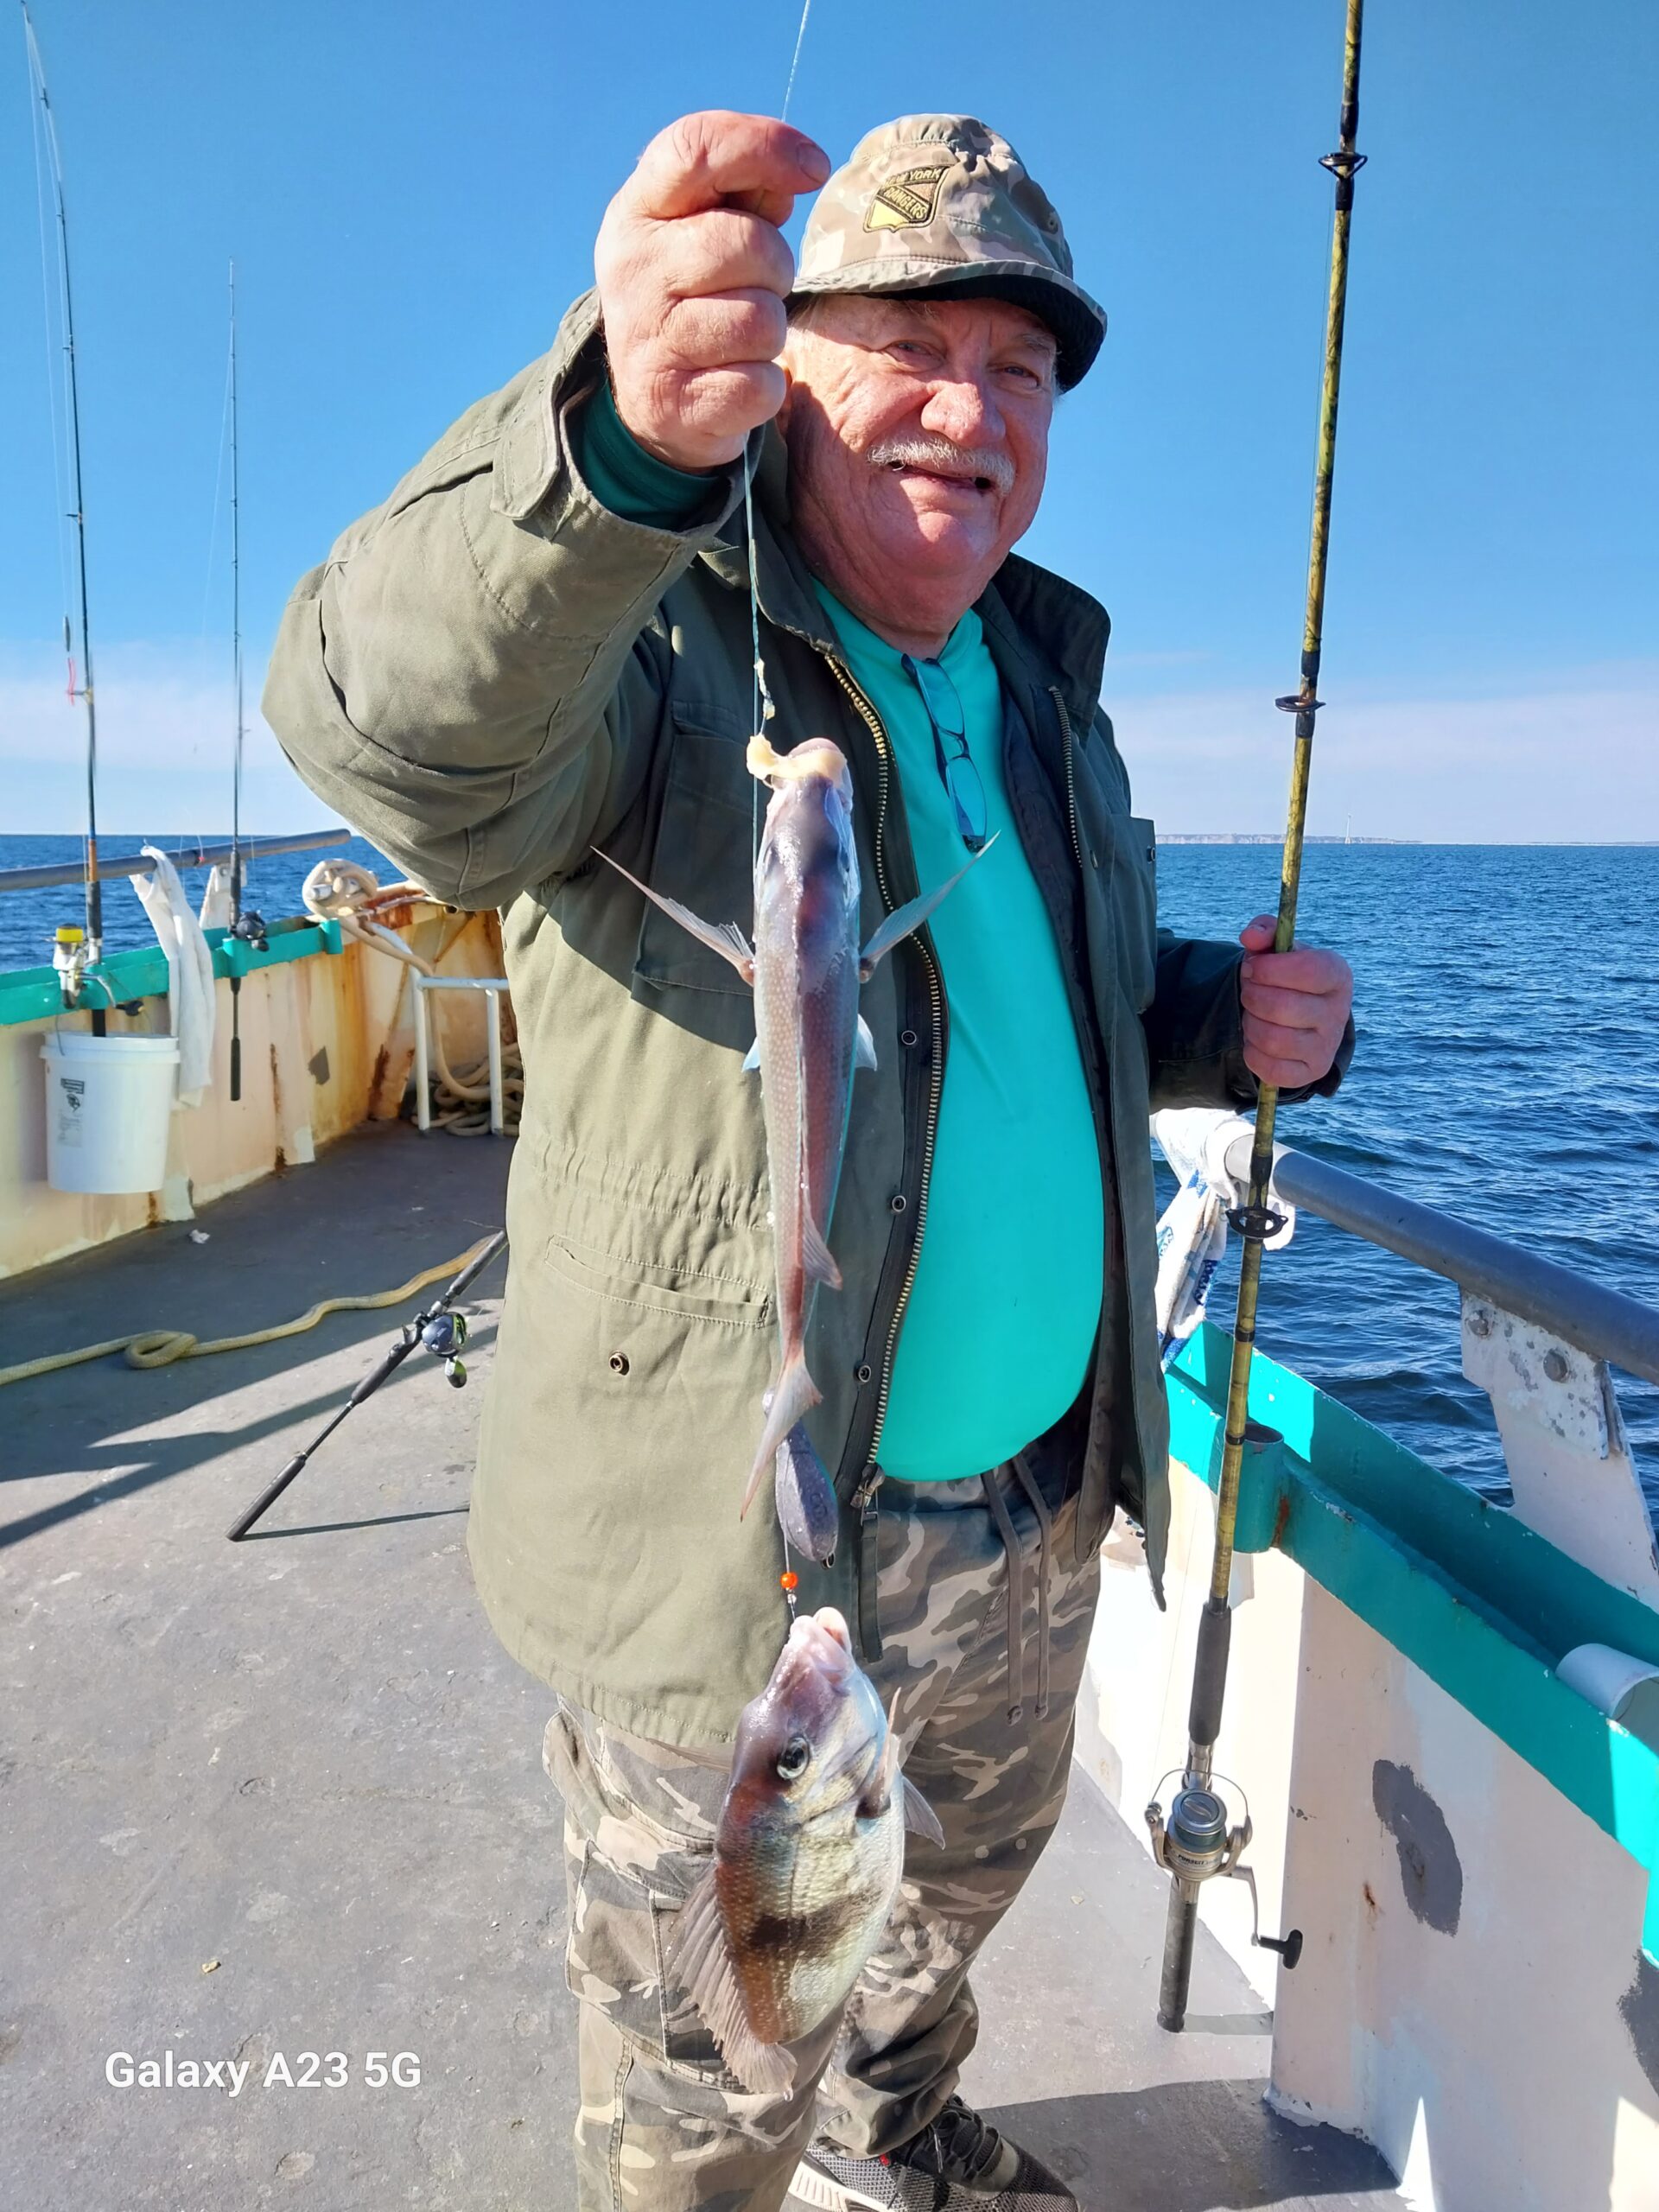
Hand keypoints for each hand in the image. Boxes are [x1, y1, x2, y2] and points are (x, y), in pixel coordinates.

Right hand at [594, 111, 830, 473]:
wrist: (651, 396)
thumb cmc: (694, 293)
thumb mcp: (701, 228)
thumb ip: (746, 192)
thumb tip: (795, 174)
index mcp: (637, 210)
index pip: (695, 147)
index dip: (764, 145)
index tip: (815, 167)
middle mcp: (634, 268)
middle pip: (749, 243)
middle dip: (777, 266)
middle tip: (758, 284)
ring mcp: (649, 338)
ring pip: (761, 320)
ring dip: (770, 331)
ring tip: (739, 334)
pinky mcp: (676, 402)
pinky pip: (761, 384)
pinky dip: (763, 386)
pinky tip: (733, 378)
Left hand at [1237, 915, 1352, 1089]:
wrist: (1298, 1015)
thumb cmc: (1285, 975)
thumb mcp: (1276, 948)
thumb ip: (1264, 932)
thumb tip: (1251, 936)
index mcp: (1337, 975)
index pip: (1309, 970)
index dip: (1270, 969)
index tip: (1252, 967)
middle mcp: (1339, 1012)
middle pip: (1282, 1007)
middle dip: (1252, 996)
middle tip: (1249, 990)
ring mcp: (1327, 1045)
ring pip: (1273, 1039)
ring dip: (1250, 1024)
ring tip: (1253, 1014)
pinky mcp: (1312, 1071)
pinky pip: (1271, 1069)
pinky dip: (1252, 1053)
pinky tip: (1256, 1039)